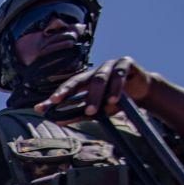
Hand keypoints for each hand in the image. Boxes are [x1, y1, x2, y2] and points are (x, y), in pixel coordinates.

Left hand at [36, 57, 153, 117]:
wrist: (142, 91)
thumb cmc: (116, 100)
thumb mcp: (98, 109)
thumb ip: (79, 113)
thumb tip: (59, 121)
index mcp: (85, 81)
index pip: (67, 88)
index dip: (55, 96)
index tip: (41, 107)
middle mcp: (95, 71)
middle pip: (77, 79)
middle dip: (66, 90)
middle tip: (57, 101)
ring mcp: (110, 65)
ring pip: (98, 79)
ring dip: (94, 96)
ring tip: (91, 111)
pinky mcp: (126, 63)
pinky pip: (118, 75)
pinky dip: (115, 88)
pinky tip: (113, 100)